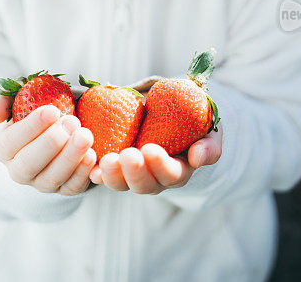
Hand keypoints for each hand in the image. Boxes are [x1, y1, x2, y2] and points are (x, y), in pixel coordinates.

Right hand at [0, 94, 95, 195]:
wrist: (57, 129)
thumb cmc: (35, 112)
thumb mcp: (16, 101)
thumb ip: (0, 102)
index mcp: (4, 148)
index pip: (10, 142)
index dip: (30, 127)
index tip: (52, 110)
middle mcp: (19, 171)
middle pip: (29, 164)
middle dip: (50, 144)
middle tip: (71, 123)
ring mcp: (42, 183)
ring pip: (53, 177)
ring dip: (70, 157)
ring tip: (85, 135)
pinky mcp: (65, 190)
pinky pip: (73, 187)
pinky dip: (83, 173)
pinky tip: (92, 155)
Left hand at [88, 128, 221, 193]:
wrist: (174, 116)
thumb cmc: (194, 123)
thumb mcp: (210, 131)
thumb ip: (209, 145)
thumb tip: (197, 157)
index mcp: (179, 171)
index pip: (171, 175)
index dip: (161, 165)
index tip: (150, 149)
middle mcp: (156, 179)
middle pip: (145, 185)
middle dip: (134, 172)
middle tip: (125, 155)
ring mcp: (134, 175)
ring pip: (122, 184)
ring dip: (113, 175)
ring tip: (106, 160)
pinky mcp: (117, 167)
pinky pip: (106, 175)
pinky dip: (98, 173)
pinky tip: (91, 166)